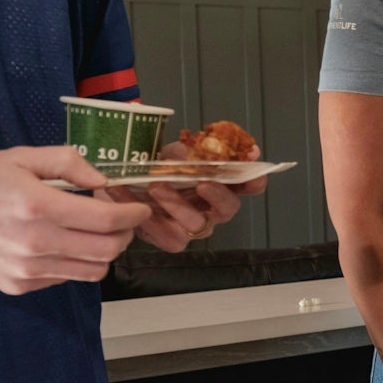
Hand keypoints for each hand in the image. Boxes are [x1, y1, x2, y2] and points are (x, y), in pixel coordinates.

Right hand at [0, 146, 150, 294]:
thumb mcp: (20, 157)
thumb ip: (67, 162)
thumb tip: (102, 181)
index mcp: (36, 205)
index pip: (105, 220)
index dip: (132, 215)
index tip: (138, 208)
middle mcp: (34, 243)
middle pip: (107, 250)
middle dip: (126, 234)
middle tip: (123, 220)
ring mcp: (26, 269)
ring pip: (92, 271)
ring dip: (105, 252)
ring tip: (96, 232)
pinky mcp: (20, 285)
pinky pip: (66, 278)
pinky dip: (76, 262)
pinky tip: (64, 243)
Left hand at [100, 140, 266, 251]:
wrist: (128, 186)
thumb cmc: (159, 169)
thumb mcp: (177, 153)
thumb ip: (197, 149)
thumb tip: (217, 143)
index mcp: (223, 184)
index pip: (251, 185)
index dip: (254, 177)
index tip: (249, 163)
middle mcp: (215, 209)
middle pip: (229, 207)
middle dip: (217, 194)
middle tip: (201, 182)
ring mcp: (196, 227)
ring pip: (196, 222)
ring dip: (176, 203)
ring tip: (155, 186)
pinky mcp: (174, 240)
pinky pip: (168, 236)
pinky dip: (150, 218)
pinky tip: (135, 202)